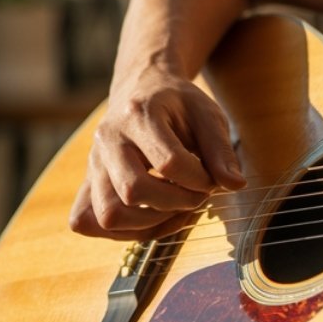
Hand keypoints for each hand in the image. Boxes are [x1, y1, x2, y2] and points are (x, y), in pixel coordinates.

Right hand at [68, 68, 245, 240]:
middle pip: (133, 191)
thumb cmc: (178, 105)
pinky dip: (123, 231)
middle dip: (176, 203)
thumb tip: (235, 185)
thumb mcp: (207, 115)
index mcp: (138, 114)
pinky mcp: (87, 182)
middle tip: (197, 195)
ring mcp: (93, 163)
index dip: (199, 180)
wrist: (143, 90)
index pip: (169, 162)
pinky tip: (152, 218)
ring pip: (108, 215)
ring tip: (176, 208)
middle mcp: (107, 140)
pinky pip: (89, 221)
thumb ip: (221, 150)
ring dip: (149, 224)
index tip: (213, 179)